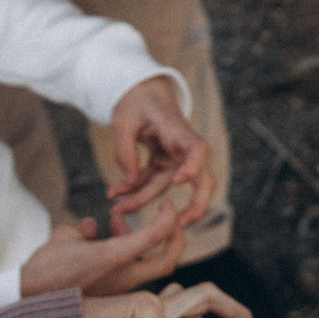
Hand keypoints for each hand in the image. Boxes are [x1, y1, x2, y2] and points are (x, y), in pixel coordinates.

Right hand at [19, 207, 184, 297]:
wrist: (27, 303)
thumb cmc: (44, 269)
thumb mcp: (65, 237)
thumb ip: (85, 228)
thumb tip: (94, 226)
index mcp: (115, 257)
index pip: (157, 234)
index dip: (168, 216)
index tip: (166, 205)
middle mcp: (124, 277)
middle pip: (169, 261)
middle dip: (175, 240)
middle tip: (168, 222)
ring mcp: (120, 291)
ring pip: (153, 271)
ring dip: (150, 247)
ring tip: (119, 225)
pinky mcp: (112, 299)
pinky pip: (134, 276)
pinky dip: (132, 259)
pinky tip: (108, 244)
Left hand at [106, 76, 213, 222]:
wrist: (142, 92)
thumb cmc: (136, 100)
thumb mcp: (123, 120)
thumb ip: (125, 151)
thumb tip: (129, 184)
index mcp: (178, 130)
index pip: (197, 150)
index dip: (193, 167)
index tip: (179, 182)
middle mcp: (183, 148)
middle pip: (202, 180)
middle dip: (194, 206)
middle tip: (177, 226)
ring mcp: (175, 159)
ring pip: (166, 188)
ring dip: (143, 200)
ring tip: (117, 209)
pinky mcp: (164, 165)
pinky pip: (153, 183)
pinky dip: (135, 191)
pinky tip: (116, 195)